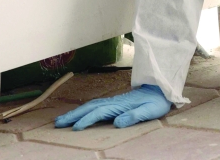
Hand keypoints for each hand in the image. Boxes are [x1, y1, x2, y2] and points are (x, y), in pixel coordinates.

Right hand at [54, 85, 170, 130]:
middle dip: (73, 115)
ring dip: (75, 112)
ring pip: (90, 106)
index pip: (99, 112)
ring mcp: (114, 101)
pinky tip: (78, 114)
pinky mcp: (115, 103)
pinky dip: (83, 110)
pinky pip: (95, 106)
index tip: (75, 128)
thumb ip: (134, 116)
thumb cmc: (157, 102)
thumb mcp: (149, 111)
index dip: (86, 120)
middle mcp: (114, 102)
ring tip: (60, 119)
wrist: (162, 89)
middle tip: (57, 123)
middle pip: (89, 107)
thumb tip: (117, 123)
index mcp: (120, 105)